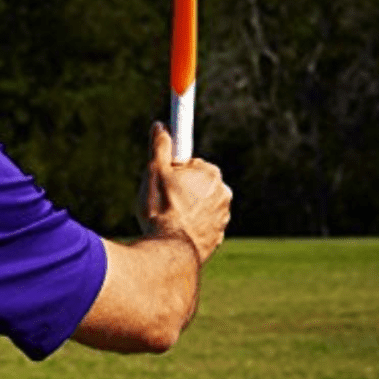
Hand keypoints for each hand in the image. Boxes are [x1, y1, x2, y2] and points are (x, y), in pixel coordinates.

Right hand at [137, 122, 231, 263]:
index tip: (164, 176)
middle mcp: (223, 193)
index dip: (174, 170)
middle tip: (161, 198)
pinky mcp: (218, 237)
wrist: (170, 252)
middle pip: (196, 183)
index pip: (191, 163)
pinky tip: (174, 231)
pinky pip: (202, 224)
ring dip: (185, 208)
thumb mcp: (154, 171)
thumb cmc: (162, 209)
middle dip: (180, 188)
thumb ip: (160, 146)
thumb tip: (161, 125)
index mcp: (210, 174)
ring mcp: (223, 217)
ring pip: (199, 205)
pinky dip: (190, 225)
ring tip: (166, 217)